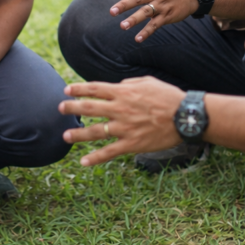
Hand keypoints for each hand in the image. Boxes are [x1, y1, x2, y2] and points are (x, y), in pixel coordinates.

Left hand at [58, 77, 185, 165]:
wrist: (185, 116)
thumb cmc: (168, 97)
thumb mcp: (148, 82)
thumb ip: (129, 83)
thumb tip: (117, 86)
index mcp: (123, 92)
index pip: (95, 89)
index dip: (78, 89)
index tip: (66, 90)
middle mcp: (120, 109)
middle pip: (90, 108)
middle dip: (72, 108)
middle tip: (60, 108)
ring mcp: (124, 128)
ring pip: (95, 131)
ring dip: (78, 134)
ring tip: (65, 136)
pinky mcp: (131, 144)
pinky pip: (109, 152)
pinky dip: (95, 158)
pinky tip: (84, 162)